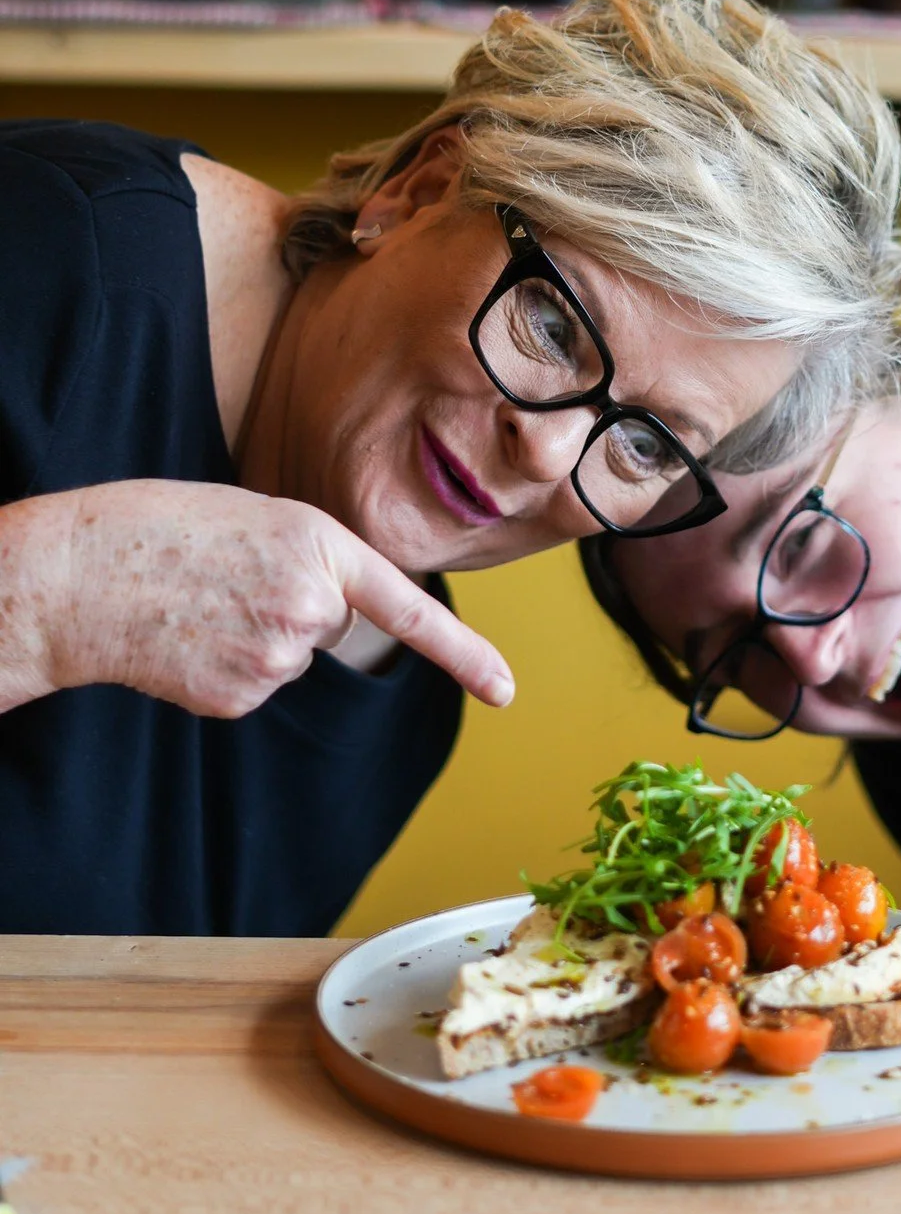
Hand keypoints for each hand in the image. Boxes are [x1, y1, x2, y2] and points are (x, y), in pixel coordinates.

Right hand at [27, 481, 514, 718]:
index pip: (409, 611)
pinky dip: (226, 667)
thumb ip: (312, 559)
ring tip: (200, 602)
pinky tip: (188, 638)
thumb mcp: (257, 516)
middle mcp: (310, 607)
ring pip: (291, 658)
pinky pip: (256, 685)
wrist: (81, 573)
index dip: (463, 654)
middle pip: (332, 625)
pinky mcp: (241, 697)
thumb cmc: (162, 529)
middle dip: (293, 606)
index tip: (506, 691)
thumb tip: (328, 617)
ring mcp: (277, 659)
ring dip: (255, 636)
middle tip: (230, 577)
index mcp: (320, 546)